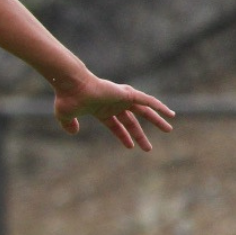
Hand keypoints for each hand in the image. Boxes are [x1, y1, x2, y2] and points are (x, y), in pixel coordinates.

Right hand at [53, 76, 174, 151]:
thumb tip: (73, 132)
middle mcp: (114, 104)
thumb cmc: (67, 99)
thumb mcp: (65, 116)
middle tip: (148, 148)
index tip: (131, 147)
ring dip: (156, 120)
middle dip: (139, 135)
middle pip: (132, 121)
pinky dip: (159, 106)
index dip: (123, 136)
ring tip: (169, 130)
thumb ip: (69, 124)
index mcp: (102, 110)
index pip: (116, 126)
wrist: (73, 85)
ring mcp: (122, 98)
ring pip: (144, 111)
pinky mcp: (127, 94)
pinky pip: (148, 101)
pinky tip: (170, 114)